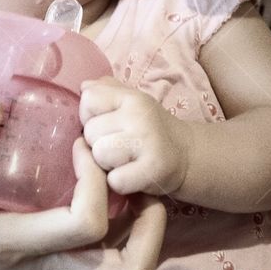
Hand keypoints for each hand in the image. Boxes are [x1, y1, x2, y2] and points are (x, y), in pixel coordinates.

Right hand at [0, 109, 166, 269]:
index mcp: (12, 246)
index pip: (85, 226)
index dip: (97, 182)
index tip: (81, 145)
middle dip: (151, 226)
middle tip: (138, 178)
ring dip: (146, 234)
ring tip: (136, 187)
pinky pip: (108, 267)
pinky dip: (126, 236)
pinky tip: (111, 196)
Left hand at [80, 77, 188, 196]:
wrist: (186, 154)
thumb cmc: (150, 127)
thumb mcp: (132, 100)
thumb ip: (107, 90)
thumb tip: (84, 86)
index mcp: (132, 97)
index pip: (88, 99)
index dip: (90, 115)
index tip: (107, 125)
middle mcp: (139, 116)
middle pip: (90, 132)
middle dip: (98, 143)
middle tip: (119, 147)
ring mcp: (146, 143)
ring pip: (99, 156)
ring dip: (107, 165)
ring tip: (124, 161)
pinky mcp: (152, 170)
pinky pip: (114, 180)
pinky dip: (120, 183)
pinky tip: (132, 176)